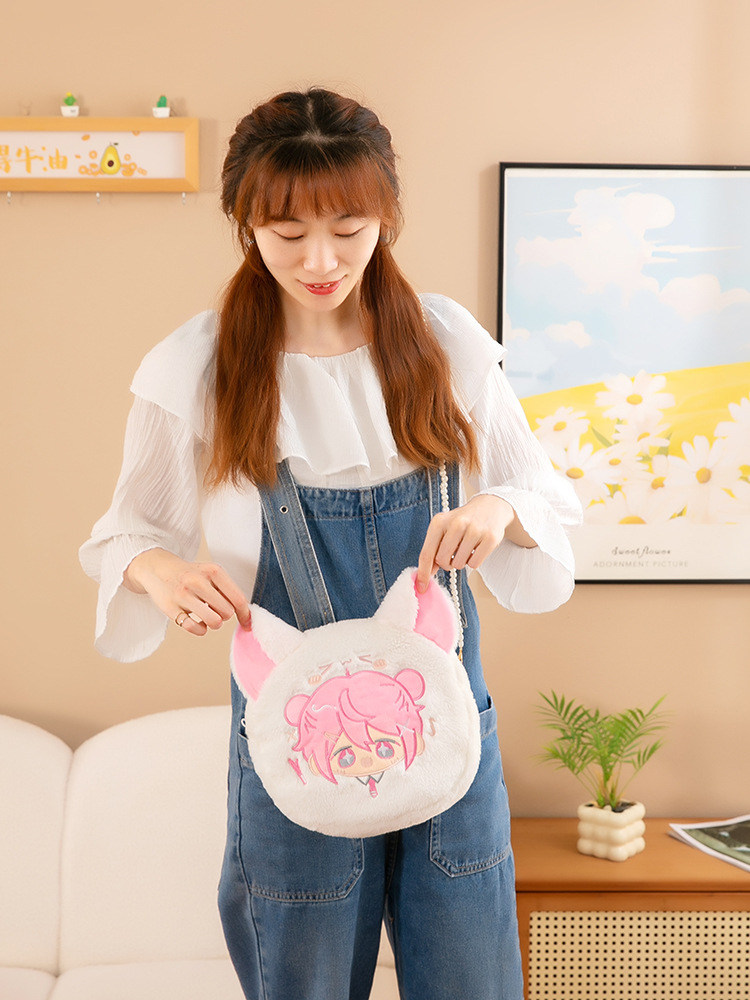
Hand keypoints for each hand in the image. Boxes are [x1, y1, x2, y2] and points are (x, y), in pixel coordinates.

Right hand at [124, 548, 250, 636]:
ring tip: (208, 616)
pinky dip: (200, 630)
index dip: (245, 614)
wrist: (157, 568)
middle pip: (227, 612)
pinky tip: (197, 622)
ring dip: (214, 623)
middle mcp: (198, 581)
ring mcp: (183, 594)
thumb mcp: (210, 573)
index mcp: (213, 571)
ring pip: (214, 621)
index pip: (238, 598)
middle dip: (224, 615)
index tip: (247, 623)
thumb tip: (247, 616)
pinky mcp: (170, 608)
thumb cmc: (190, 574)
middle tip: (215, 609)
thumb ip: (228, 591)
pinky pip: (194, 628)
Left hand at [416, 494, 517, 592]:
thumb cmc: (462, 521)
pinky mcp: (490, 538)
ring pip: (459, 564)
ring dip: (461, 561)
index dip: (423, 572)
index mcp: (439, 521)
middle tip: (453, 553)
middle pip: (443, 561)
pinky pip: (474, 564)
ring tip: (466, 547)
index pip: (427, 553)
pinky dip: (474, 561)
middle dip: (446, 563)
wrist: (490, 506)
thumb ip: (433, 549)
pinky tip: (476, 548)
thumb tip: (426, 575)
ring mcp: (475, 530)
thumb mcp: (444, 528)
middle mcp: (456, 523)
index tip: (421, 587)